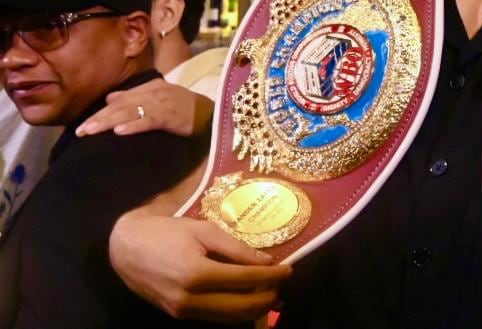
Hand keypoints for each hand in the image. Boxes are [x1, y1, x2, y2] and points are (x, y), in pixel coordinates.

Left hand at [75, 78, 212, 137]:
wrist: (214, 112)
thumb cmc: (186, 107)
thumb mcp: (159, 96)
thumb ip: (135, 96)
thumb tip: (108, 98)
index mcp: (150, 87)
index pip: (120, 101)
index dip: (100, 113)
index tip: (82, 125)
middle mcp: (153, 93)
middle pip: (121, 107)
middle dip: (98, 119)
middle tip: (80, 131)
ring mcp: (162, 104)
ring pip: (130, 113)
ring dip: (108, 123)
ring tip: (90, 132)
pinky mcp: (171, 116)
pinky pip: (148, 121)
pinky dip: (134, 126)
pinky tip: (119, 132)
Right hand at [110, 208, 291, 320]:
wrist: (126, 248)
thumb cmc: (166, 232)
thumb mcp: (204, 230)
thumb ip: (236, 248)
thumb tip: (266, 261)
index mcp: (197, 273)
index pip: (246, 280)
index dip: (272, 275)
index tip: (289, 268)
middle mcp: (189, 298)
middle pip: (241, 307)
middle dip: (268, 297)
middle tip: (282, 283)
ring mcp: (182, 311)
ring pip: (229, 318)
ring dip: (254, 308)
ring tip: (270, 292)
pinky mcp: (178, 315)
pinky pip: (214, 317)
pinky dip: (235, 311)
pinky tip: (247, 299)